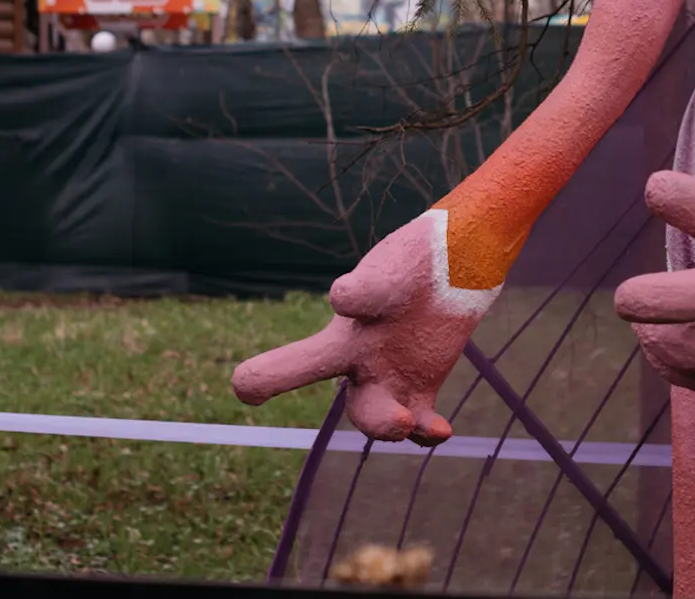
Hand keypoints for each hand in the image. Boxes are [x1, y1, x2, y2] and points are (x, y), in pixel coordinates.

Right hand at [231, 212, 488, 445]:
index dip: (266, 378)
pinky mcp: (422, 383)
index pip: (295, 364)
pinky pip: (420, 419)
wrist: (449, 263)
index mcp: (338, 340)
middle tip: (399, 420)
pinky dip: (427, 431)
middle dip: (373, 420)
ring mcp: (393, 377)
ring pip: (384, 417)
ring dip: (396, 427)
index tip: (246, 388)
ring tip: (416, 422)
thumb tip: (341, 299)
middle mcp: (359, 365)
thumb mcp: (385, 274)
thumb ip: (365, 289)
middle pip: (358, 407)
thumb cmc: (407, 264)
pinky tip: (440, 432)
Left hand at [614, 171, 694, 392]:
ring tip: (645, 326)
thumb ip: (687, 197)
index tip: (625, 286)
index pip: (694, 295)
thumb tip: (649, 191)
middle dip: (655, 331)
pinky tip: (659, 345)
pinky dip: (677, 371)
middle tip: (629, 303)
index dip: (648, 296)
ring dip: (663, 352)